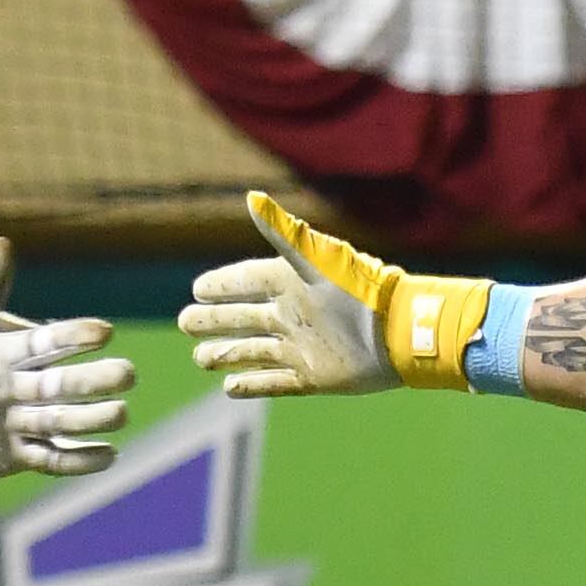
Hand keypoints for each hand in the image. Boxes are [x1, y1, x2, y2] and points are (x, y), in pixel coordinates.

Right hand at [0, 237, 136, 481]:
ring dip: (94, 420)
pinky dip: (80, 460)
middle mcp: (5, 391)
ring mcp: (8, 427)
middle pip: (56, 388)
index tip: (105, 331)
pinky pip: (49, 461)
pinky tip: (110, 454)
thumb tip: (2, 243)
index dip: (74, 336)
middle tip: (129, 373)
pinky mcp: (9, 458)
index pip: (40, 344)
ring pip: (56, 424)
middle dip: (95, 381)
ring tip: (122, 412)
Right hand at [179, 192, 487, 396]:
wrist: (401, 333)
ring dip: (227, 354)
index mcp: (292, 283)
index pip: (247, 281)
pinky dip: (254, 383)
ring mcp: (303, 346)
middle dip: (214, 321)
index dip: (222, 285)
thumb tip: (251, 197)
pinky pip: (276, 381)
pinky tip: (231, 388)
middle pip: (244, 317)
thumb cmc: (361, 289)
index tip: (197, 289)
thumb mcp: (318, 257)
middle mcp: (294, 314)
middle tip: (184, 322)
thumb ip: (283, 232)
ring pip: (254, 351)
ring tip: (199, 358)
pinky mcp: (315, 375)